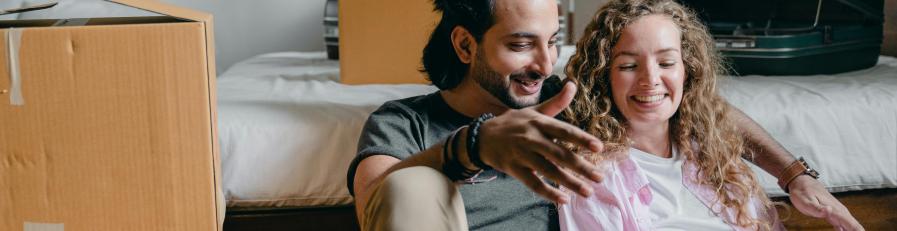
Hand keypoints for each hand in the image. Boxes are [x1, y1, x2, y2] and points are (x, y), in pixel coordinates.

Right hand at [475, 81, 603, 203]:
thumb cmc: (514, 123)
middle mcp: (532, 138)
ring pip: (549, 171)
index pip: (564, 131)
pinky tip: (564, 199)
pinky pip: (533, 184)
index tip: (599, 147)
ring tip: (588, 191)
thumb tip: (573, 84)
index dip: (582, 139)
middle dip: (582, 167)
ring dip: (570, 183)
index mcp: (539, 123)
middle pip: (560, 155)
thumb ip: (556, 102)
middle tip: (600, 178)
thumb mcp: (534, 111)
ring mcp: (522, 155)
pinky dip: (549, 192)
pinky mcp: (514, 169)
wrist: (483, 137)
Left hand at [788, 175, 863, 230]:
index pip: (852, 225)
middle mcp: (840, 211)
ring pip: (850, 226)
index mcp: (835, 210)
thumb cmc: (803, 192)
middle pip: (854, 227)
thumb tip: (829, 210)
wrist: (802, 182)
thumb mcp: (806, 201)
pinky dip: (846, 230)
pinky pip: (844, 225)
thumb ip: (817, 208)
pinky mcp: (834, 214)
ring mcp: (838, 213)